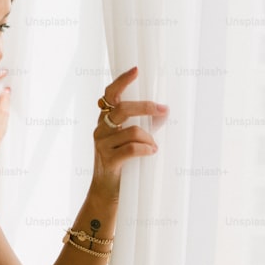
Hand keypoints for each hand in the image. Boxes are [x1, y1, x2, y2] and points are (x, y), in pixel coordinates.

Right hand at [90, 66, 167, 198]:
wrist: (106, 193)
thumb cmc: (121, 165)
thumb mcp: (127, 141)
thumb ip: (139, 126)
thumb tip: (163, 112)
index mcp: (104, 121)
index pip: (109, 95)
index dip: (121, 81)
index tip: (136, 70)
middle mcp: (100, 130)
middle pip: (123, 109)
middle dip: (146, 108)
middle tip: (164, 110)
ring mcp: (102, 145)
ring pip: (132, 131)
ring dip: (149, 138)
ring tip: (153, 146)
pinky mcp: (108, 160)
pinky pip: (132, 148)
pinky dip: (146, 149)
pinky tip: (151, 152)